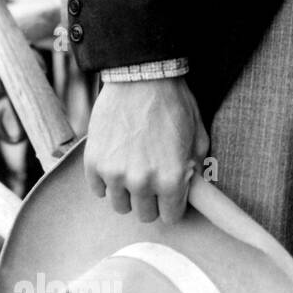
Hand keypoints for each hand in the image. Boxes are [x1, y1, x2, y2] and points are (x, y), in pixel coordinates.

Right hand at [84, 77, 208, 223]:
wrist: (142, 76)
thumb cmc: (174, 103)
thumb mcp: (199, 135)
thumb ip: (197, 168)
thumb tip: (193, 188)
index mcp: (171, 178)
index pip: (171, 216)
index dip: (173, 204)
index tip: (172, 194)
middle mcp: (142, 182)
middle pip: (145, 214)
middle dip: (152, 199)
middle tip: (154, 177)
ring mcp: (114, 174)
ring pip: (120, 205)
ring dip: (128, 192)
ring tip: (135, 168)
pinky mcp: (94, 163)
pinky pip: (98, 191)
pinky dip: (107, 181)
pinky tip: (118, 161)